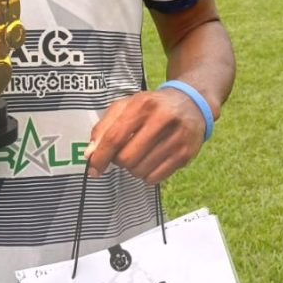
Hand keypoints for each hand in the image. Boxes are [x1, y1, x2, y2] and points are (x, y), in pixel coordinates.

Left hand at [84, 87, 207, 185]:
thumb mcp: (126, 106)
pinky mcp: (185, 154)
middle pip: (126, 158)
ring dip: (133, 168)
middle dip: (119, 161)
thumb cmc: (152, 106)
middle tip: (123, 153)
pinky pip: (155, 178)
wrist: (191, 103)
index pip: (115, 137)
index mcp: (142, 104)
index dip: (100, 156)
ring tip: (139, 155)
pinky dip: (147, 175)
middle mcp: (162, 119)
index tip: (93, 168)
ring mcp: (176, 138)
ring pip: (140, 170)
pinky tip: (151, 160)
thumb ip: (104, 127)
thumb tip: (90, 153)